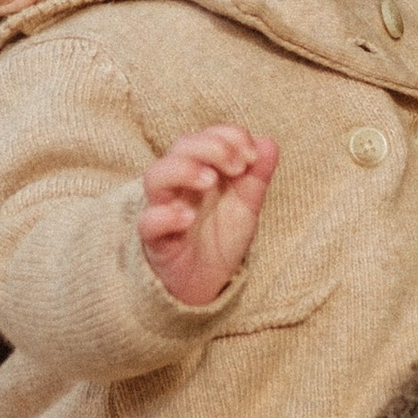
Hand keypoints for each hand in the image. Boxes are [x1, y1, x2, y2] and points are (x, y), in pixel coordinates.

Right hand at [139, 123, 277, 306]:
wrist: (205, 281)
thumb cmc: (219, 235)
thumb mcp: (246, 205)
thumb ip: (257, 176)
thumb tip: (269, 143)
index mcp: (201, 168)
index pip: (206, 136)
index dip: (228, 136)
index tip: (252, 155)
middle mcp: (179, 183)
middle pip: (181, 147)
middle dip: (211, 148)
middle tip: (237, 166)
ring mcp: (163, 208)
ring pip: (156, 176)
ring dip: (183, 171)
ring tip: (210, 181)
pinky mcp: (155, 239)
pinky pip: (148, 222)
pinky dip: (166, 216)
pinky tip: (188, 218)